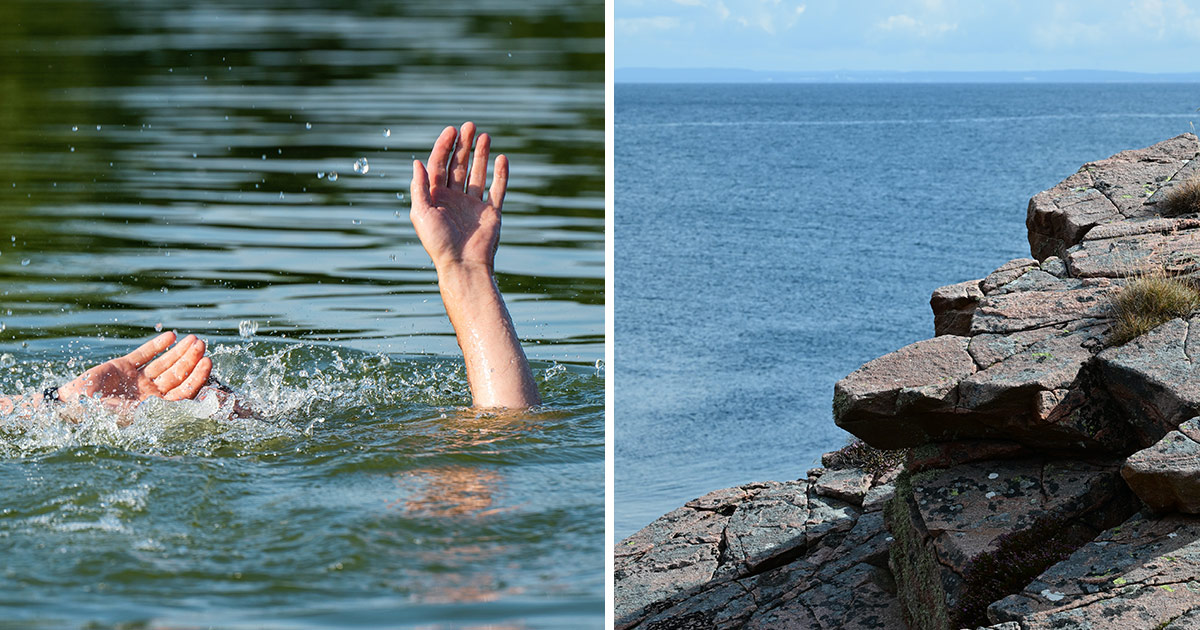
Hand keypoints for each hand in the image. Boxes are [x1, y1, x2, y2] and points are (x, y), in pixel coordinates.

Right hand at [56, 331, 212, 411]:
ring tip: (193, 339)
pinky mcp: (123, 366)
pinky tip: (171, 336)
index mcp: (155, 408)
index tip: (208, 362)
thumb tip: (183, 407)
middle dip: (190, 359)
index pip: (183, 391)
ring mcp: (138, 379)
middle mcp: (150, 394)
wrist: (70, 405)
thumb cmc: (99, 416)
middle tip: (202, 344)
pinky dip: (157, 345)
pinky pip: (145, 354)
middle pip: (177, 374)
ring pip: (165, 363)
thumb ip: (155, 410)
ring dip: (179, 351)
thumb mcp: (129, 415)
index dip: (197, 377)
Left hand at [410, 122, 508, 271]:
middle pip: (459, 165)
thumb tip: (418, 162)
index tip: (452, 130)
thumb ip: (419, 187)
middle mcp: (454, 198)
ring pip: (478, 173)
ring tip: (486, 136)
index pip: (440, 165)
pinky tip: (502, 159)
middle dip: (464, 145)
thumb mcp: (421, 213)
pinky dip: (501, 174)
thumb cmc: (438, 243)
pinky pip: (498, 189)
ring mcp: (474, 205)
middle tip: (470, 126)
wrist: (462, 265)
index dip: (445, 146)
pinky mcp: (491, 212)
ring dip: (481, 155)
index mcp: (436, 197)